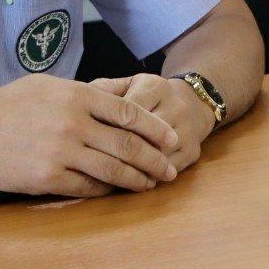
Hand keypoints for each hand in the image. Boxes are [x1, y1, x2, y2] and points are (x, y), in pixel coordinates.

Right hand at [0, 74, 178, 196]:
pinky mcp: (47, 178)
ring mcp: (61, 152)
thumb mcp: (50, 85)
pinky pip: (87, 187)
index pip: (128, 112)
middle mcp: (73, 123)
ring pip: (112, 170)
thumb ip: (88, 91)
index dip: (154, 128)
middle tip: (170, 168)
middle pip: (127, 145)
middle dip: (155, 159)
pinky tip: (116, 191)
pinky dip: (106, 190)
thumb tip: (123, 94)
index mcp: (76, 96)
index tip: (171, 139)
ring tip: (151, 184)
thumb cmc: (11, 104)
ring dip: (137, 180)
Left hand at [89, 74, 216, 173]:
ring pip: (155, 156)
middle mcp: (175, 106)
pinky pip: (167, 170)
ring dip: (132, 169)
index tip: (84, 140)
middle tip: (89, 163)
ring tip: (105, 178)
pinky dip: (148, 178)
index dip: (105, 127)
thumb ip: (102, 90)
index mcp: (155, 86)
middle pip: (142, 135)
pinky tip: (128, 183)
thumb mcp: (127, 85)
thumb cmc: (147, 96)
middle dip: (115, 151)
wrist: (191, 103)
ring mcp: (187, 130)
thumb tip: (75, 101)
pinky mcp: (193, 152)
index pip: (127, 111)